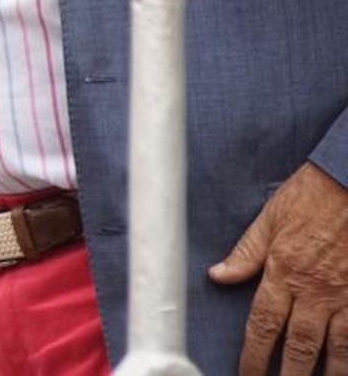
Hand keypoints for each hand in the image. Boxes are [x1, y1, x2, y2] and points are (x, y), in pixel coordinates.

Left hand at [209, 162, 347, 374]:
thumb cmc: (312, 194)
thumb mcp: (270, 217)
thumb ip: (246, 251)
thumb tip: (217, 275)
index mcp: (283, 271)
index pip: (262, 325)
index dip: (253, 356)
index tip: (246, 374)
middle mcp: (315, 290)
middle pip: (299, 346)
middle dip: (289, 375)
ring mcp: (346, 295)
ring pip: (338, 349)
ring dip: (328, 373)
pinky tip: (347, 366)